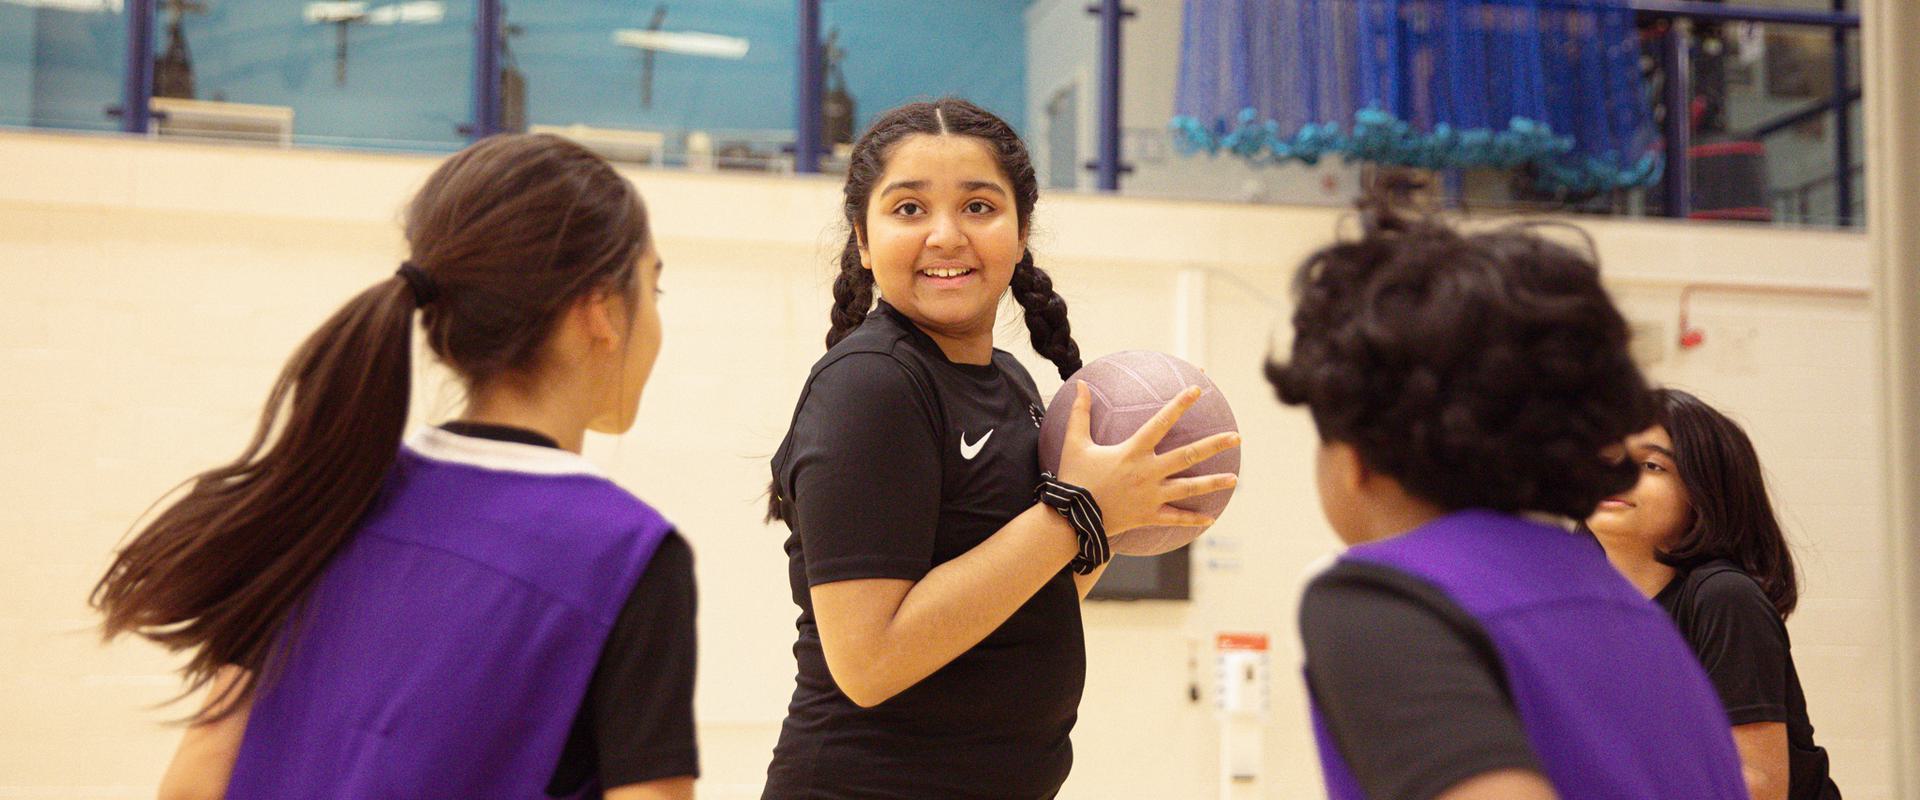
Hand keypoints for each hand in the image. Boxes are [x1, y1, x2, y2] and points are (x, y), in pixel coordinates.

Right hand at [1053, 381, 1239, 534]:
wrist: (1072, 520)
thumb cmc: (1074, 479)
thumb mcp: (1074, 443)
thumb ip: (1080, 413)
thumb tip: (1081, 383)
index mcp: (1133, 452)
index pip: (1162, 422)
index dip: (1180, 405)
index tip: (1198, 391)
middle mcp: (1148, 472)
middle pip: (1188, 456)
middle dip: (1215, 445)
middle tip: (1236, 437)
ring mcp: (1152, 496)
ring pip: (1189, 488)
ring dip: (1214, 483)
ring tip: (1235, 478)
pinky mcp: (1149, 516)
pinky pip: (1175, 518)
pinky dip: (1193, 519)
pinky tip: (1211, 518)